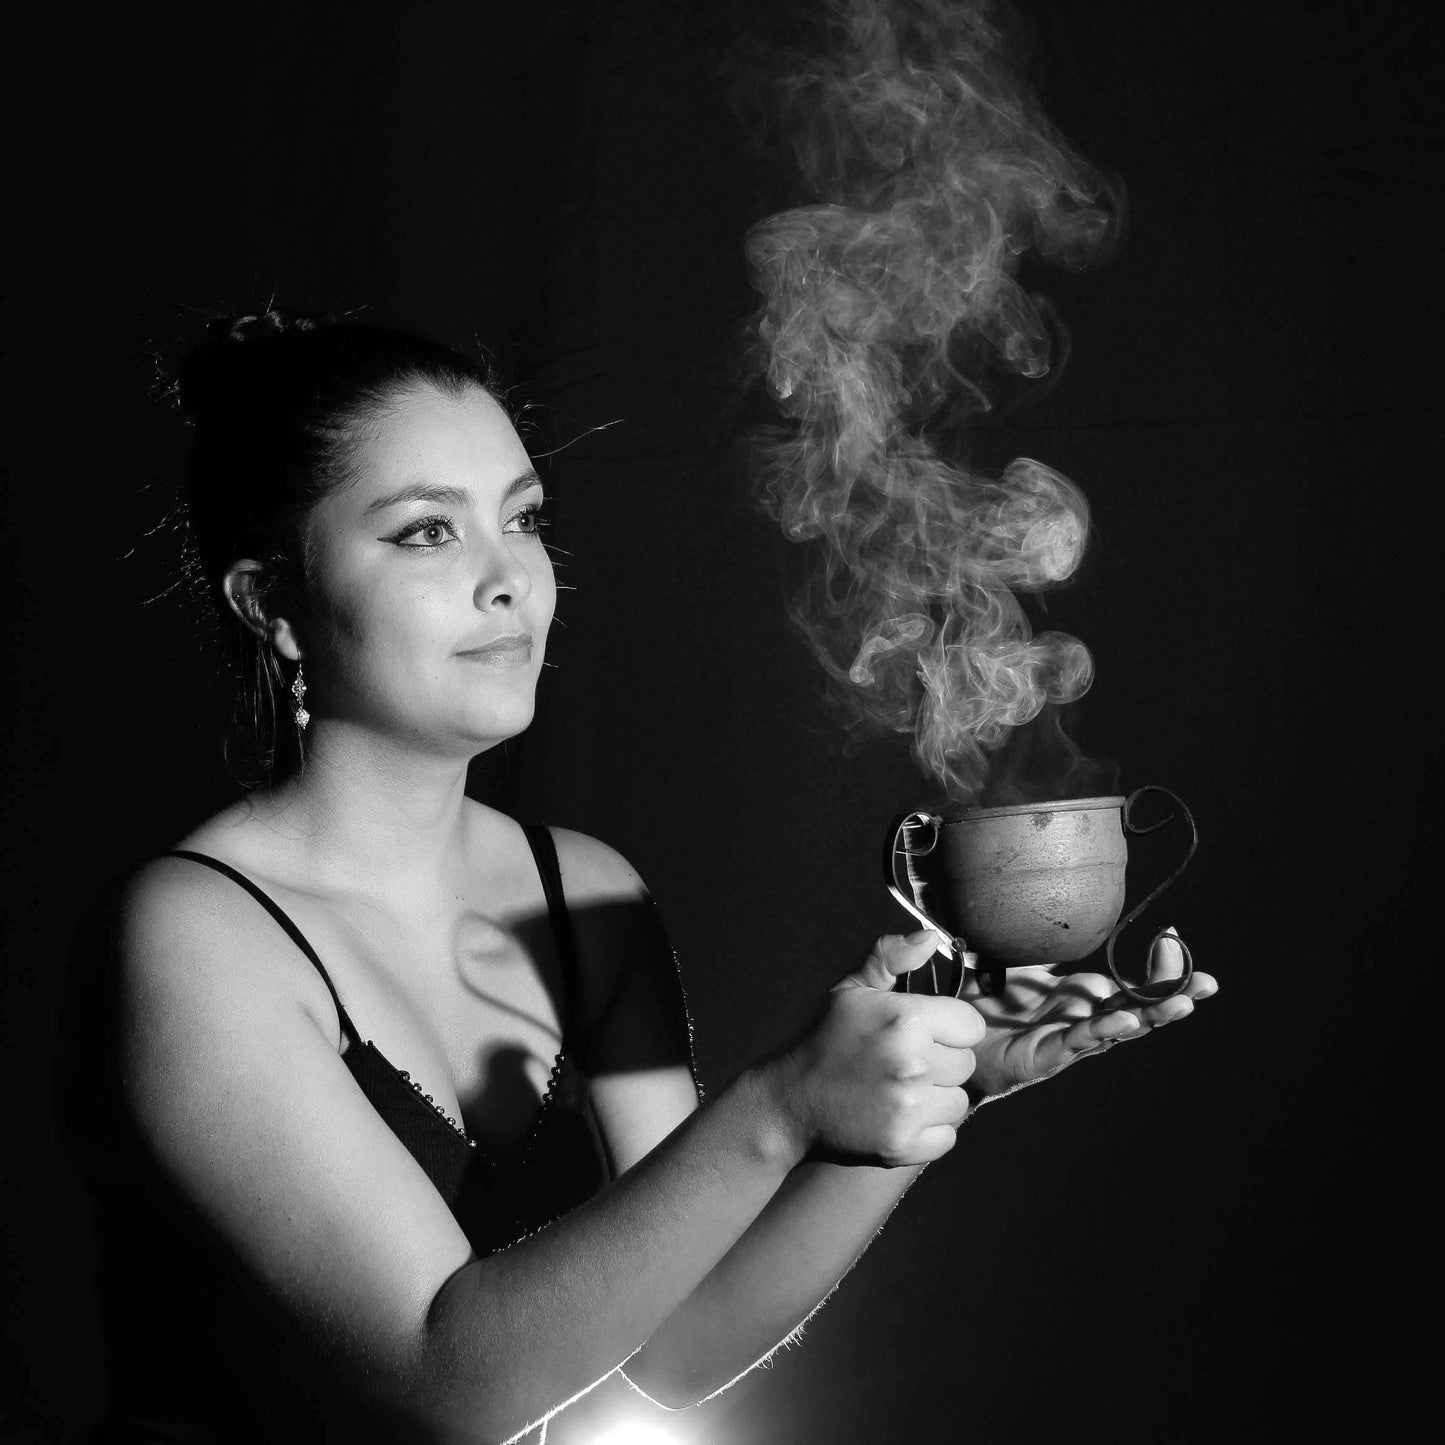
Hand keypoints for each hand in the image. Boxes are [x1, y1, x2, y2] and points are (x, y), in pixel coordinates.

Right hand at [768, 932, 984, 1166]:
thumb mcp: (851, 989)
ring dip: (937, 1097)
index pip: (970, 1024)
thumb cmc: (823, 1039)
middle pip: (966, 1063)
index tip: (922, 1032)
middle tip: (904, 1061)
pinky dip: (929, 1130)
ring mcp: (908, 1109)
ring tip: (900, 1088)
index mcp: (905, 1020)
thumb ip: (891, 957)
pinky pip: (947, 1136)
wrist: (788, 1101)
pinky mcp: (903, 1145)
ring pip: (959, 1100)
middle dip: (942, 1061)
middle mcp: (912, 1064)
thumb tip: (930, 937)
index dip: (948, 1026)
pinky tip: (899, 1115)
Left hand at [960, 929, 1217, 1103]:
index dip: (1158, 966)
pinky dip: (1104, 1029)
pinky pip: (1081, 1041)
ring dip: (1152, 1015)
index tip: (1176, 938)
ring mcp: (1073, 1038)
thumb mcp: (1020, 963)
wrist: (962, 1045)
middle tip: (1208, 982)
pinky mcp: (1050, 1054)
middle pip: (1142, 1006)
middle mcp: (1088, 1017)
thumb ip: (1039, 941)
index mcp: (1086, 996)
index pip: (1135, 982)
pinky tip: (1123, 1019)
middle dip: (1176, 994)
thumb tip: (1053, 908)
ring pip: (1122, 1027)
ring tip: (1180, 1003)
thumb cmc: (994, 1007)